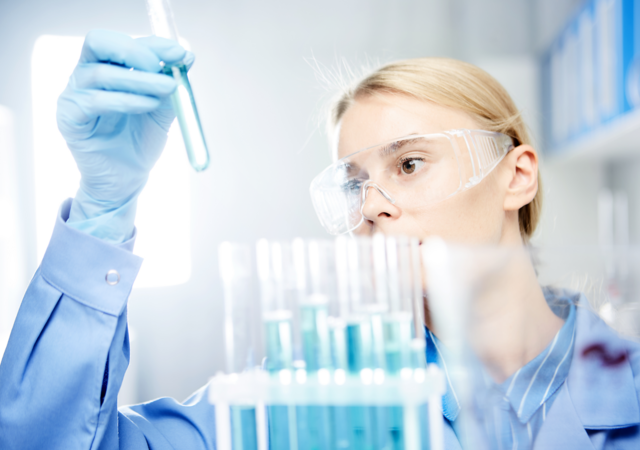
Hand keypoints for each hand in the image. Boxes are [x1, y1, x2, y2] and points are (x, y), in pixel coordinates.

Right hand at [57, 29, 192, 242]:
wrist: (127, 179)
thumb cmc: (140, 142)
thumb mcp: (161, 109)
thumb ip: (170, 84)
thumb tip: (187, 56)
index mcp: (106, 67)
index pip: (124, 42)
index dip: (153, 44)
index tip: (181, 54)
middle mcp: (85, 75)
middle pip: (99, 42)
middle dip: (136, 51)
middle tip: (164, 69)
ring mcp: (73, 95)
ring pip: (100, 74)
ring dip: (139, 80)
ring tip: (167, 90)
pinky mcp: (69, 118)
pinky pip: (93, 101)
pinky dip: (125, 100)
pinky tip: (148, 105)